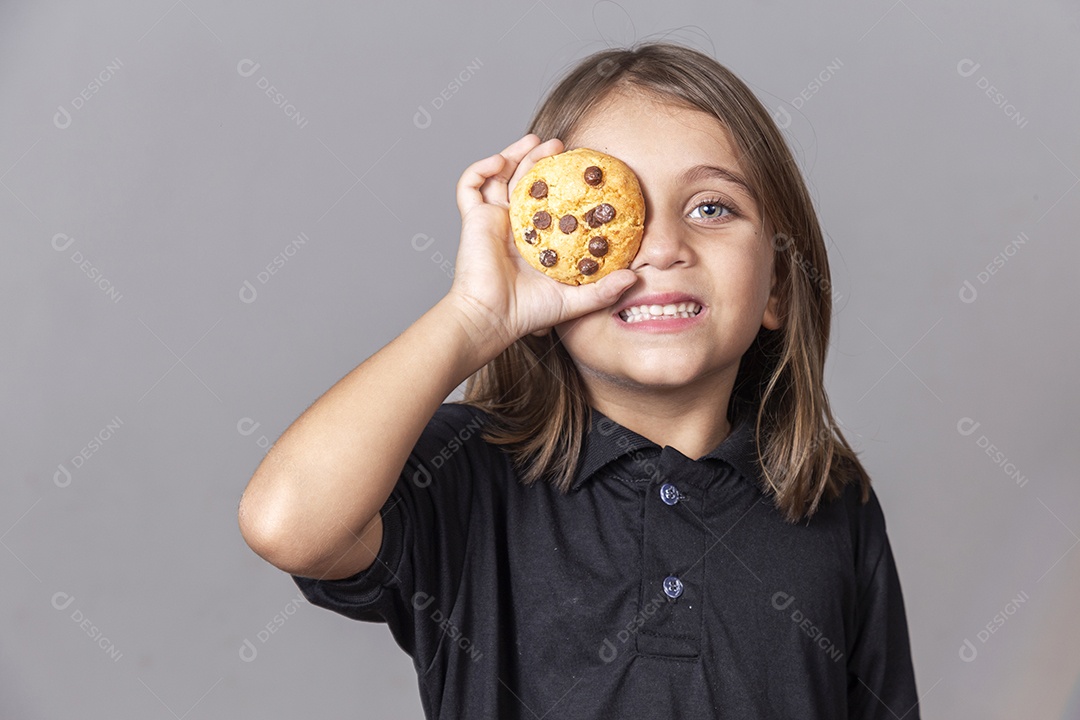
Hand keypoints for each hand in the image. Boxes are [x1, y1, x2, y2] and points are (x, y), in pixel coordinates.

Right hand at [446, 133, 637, 347]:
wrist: (493, 317)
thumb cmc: (528, 312)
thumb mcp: (575, 299)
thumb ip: (604, 290)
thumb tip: (635, 279)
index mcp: (536, 239)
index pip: (549, 201)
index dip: (563, 182)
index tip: (582, 169)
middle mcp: (514, 225)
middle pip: (524, 181)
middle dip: (540, 159)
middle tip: (559, 146)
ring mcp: (492, 220)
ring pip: (499, 175)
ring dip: (515, 153)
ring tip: (535, 141)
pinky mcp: (473, 219)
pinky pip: (469, 186)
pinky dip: (481, 168)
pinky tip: (500, 161)